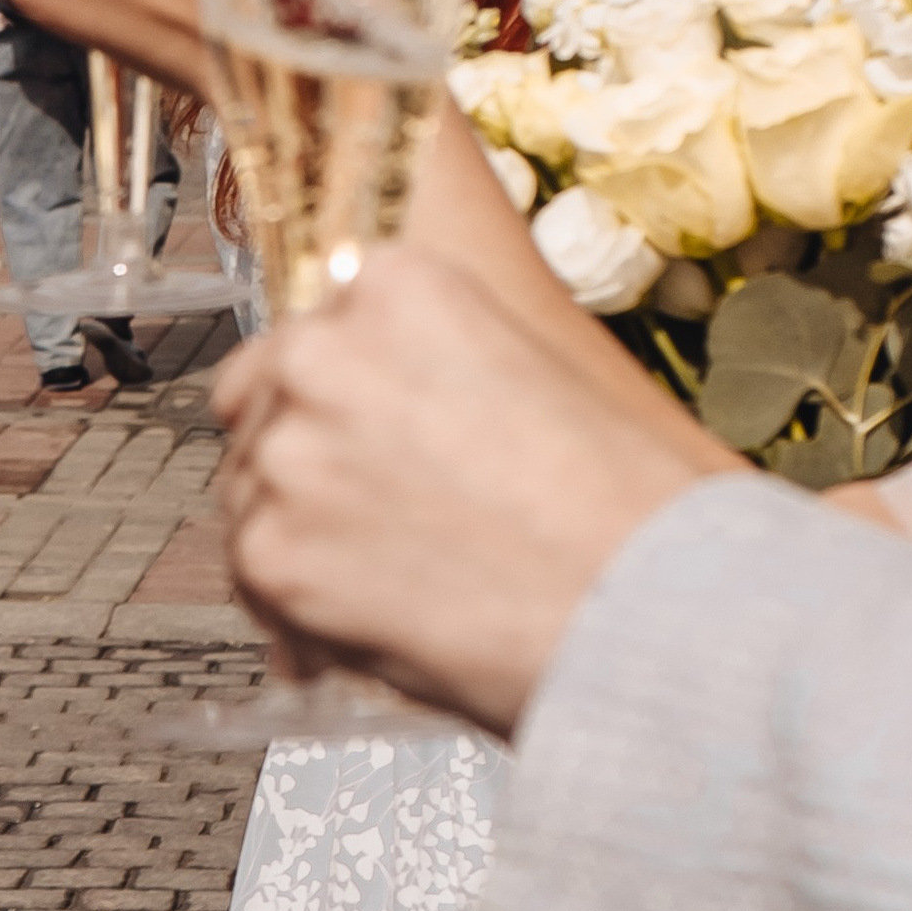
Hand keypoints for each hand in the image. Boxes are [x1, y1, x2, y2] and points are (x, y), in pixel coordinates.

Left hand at [214, 245, 733, 734]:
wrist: (661, 609)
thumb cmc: (630, 504)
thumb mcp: (534, 370)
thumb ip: (432, 366)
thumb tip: (374, 410)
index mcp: (394, 285)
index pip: (309, 332)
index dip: (335, 395)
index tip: (367, 438)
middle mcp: (323, 352)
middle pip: (259, 404)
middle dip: (305, 459)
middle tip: (378, 517)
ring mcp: (288, 453)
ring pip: (250, 493)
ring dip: (301, 534)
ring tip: (398, 581)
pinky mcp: (272, 554)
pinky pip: (256, 579)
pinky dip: (300, 608)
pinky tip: (378, 624)